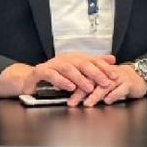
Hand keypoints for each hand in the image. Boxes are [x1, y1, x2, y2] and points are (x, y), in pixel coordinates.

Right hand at [0, 53, 117, 103]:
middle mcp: (64, 59)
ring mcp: (52, 64)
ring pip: (68, 68)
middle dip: (96, 73)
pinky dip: (61, 81)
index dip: (104, 67)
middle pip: (82, 63)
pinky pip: (51, 74)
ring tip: (89, 87)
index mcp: (74, 58)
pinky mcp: (40, 71)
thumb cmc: (57, 76)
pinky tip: (70, 87)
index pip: (92, 60)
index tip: (115, 76)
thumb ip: (94, 65)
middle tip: (105, 82)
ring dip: (79, 78)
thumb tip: (113, 59)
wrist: (30, 79)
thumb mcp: (77, 71)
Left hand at [78, 62, 146, 106]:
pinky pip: (121, 89)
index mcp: (99, 72)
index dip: (73, 87)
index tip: (66, 97)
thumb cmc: (119, 81)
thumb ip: (91, 87)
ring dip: (95, 95)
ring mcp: (118, 78)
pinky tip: (108, 101)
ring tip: (88, 103)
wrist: (140, 75)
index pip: (84, 78)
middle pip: (92, 82)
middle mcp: (107, 74)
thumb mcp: (104, 82)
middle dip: (81, 93)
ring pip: (105, 86)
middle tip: (73, 102)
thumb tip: (74, 95)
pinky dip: (114, 95)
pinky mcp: (129, 83)